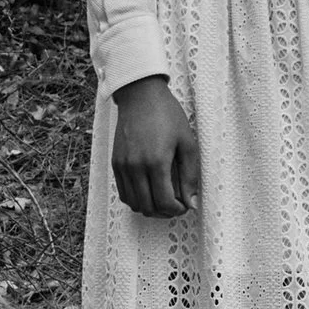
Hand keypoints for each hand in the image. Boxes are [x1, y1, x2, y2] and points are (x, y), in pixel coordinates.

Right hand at [110, 75, 199, 216]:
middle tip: (176, 205)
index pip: (164, 202)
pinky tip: (149, 191)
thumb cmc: (167, 115)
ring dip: (150, 208)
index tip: (185, 205)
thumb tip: (192, 203)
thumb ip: (190, 175)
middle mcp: (136, 167)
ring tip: (163, 200)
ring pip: (134, 204)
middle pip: (148, 207)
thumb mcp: (187, 142)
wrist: (140, 96)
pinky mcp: (115, 163)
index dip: (177, 210)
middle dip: (164, 213)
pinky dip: (136, 199)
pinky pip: (124, 193)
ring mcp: (122, 166)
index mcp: (156, 162)